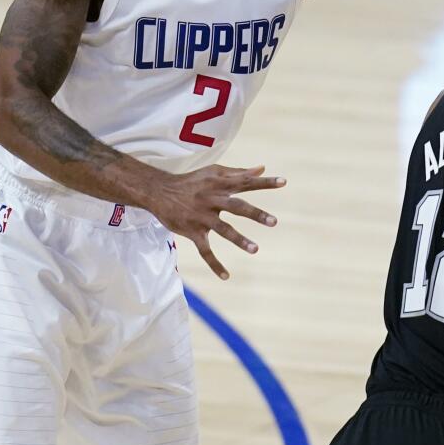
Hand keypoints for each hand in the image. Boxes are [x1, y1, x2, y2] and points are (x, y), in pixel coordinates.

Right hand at [150, 164, 285, 279]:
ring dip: (239, 239)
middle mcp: (212, 199)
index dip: (264, 182)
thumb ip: (239, 172)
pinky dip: (215, 264)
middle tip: (273, 222)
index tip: (283, 182)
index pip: (246, 182)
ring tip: (255, 249)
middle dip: (255, 214)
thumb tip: (262, 168)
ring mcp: (202, 217)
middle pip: (237, 207)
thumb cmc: (192, 181)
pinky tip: (226, 276)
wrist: (159, 192)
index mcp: (220, 184)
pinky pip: (205, 250)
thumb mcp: (214, 172)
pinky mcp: (193, 232)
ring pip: (222, 229)